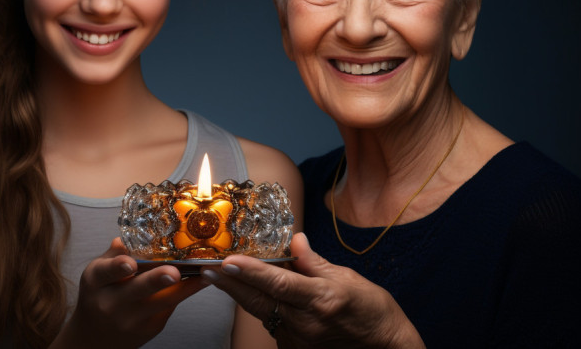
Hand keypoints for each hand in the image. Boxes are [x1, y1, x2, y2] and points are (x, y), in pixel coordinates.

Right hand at [53, 238, 207, 348]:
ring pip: (162, 301)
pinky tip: (200, 280)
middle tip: (173, 272)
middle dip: (157, 280)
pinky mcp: (150, 327)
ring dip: (185, 286)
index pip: (106, 272)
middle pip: (137, 290)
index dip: (118, 267)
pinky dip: (185, 291)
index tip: (131, 263)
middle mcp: (111, 303)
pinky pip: (170, 306)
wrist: (98, 336)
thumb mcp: (99, 272)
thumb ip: (115, 254)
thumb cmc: (101, 294)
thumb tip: (130, 237)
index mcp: (96, 282)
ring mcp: (131, 319)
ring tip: (204, 272)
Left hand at [202, 233, 423, 347]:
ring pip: (262, 312)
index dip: (250, 272)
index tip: (228, 261)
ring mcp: (298, 340)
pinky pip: (272, 324)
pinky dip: (262, 308)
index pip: (278, 283)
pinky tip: (253, 295)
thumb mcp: (349, 279)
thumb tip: (296, 240)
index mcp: (321, 300)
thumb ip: (315, 263)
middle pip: (259, 301)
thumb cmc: (374, 313)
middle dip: (230, 284)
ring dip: (241, 294)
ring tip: (221, 275)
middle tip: (207, 269)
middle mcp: (306, 323)